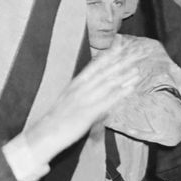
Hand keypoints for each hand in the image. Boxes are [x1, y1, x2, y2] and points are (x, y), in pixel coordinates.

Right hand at [23, 41, 146, 156]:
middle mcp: (80, 88)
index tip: (122, 45)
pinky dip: (120, 93)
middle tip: (137, 52)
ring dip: (124, 75)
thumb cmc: (54, 121)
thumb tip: (95, 97)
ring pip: (108, 83)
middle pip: (105, 71)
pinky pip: (107, 100)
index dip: (109, 55)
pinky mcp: (87, 113)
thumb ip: (81, 96)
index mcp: (75, 85)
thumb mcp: (67, 103)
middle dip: (122, 61)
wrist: (42, 135)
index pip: (95, 66)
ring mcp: (84, 99)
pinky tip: (131, 87)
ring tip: (138, 68)